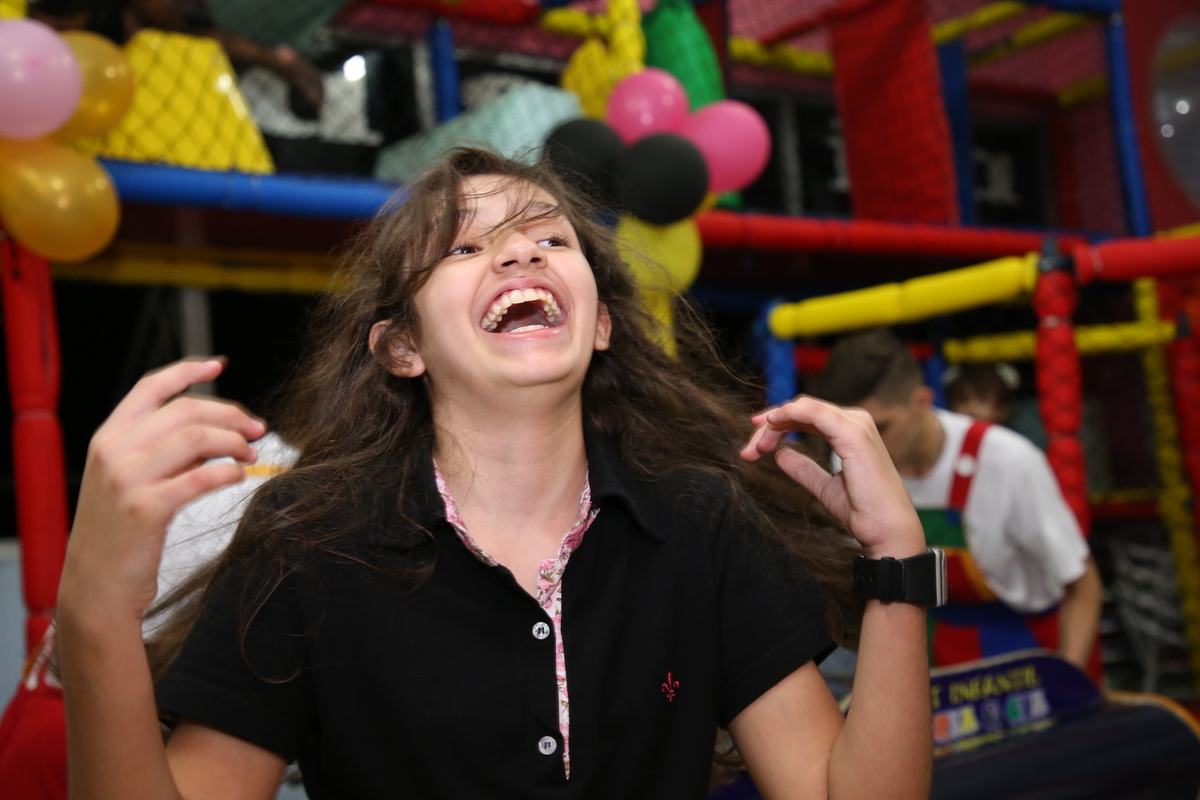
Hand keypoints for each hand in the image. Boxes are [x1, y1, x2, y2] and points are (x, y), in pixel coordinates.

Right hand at [58, 359, 266, 628]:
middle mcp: (113, 451)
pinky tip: (239, 477)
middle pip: (185, 410)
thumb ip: (160, 450)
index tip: (219, 365)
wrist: (95, 585)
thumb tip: (216, 429)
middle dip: (230, 414)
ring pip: (195, 437)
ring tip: (250, 456)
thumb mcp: (128, 480)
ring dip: (234, 442)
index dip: (187, 370)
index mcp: (108, 437)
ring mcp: (126, 478)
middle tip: (257, 428)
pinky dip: (229, 472)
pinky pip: (201, 476)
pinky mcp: (145, 508)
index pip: (151, 387)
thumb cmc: (119, 534)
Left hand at [740, 396, 923, 558]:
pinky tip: (772, 423)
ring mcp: (856, 425)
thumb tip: (780, 455)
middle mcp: (855, 423)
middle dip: (769, 426)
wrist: (887, 531)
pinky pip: (815, 413)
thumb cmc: (864, 512)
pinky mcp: (854, 434)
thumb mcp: (824, 487)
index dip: (776, 427)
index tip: (753, 446)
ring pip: (804, 408)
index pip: (806, 418)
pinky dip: (791, 413)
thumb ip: (804, 468)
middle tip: (748, 450)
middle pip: (801, 411)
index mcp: (850, 432)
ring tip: (756, 446)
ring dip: (774, 422)